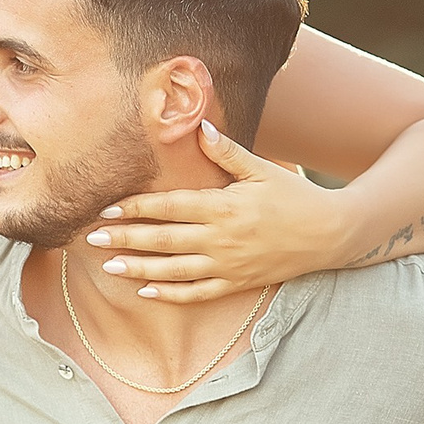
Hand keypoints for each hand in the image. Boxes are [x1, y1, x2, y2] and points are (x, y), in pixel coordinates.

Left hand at [86, 121, 348, 304]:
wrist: (331, 233)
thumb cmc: (294, 196)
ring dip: (140, 270)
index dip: (136, 208)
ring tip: (109, 268)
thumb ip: (228, 153)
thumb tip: (200, 128)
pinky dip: (171, 295)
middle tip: (92, 240)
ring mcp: (228, 265)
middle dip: (126, 240)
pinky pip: (198, 294)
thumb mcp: (263, 169)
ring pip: (175, 271)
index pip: (170, 207)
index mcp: (224, 206)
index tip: (106, 209)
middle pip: (164, 240)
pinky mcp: (237, 283)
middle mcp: (221, 238)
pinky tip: (146, 292)